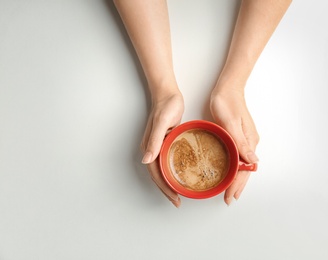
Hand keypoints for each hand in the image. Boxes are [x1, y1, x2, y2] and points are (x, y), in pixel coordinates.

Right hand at [141, 90, 183, 207]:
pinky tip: (181, 175)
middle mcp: (152, 149)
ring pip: (162, 170)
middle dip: (167, 190)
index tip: (174, 198)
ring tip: (179, 193)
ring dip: (169, 183)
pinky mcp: (166, 142)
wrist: (168, 94)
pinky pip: (168, 161)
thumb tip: (146, 161)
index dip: (164, 188)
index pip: (155, 173)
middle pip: (158, 175)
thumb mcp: (162, 122)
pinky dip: (173, 171)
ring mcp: (158, 146)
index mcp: (149, 147)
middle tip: (178, 201)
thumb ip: (155, 140)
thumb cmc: (166, 106)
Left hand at [210, 87, 258, 204]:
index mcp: (249, 142)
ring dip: (237, 179)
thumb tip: (252, 163)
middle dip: (238, 185)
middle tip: (229, 199)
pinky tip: (229, 171)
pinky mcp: (238, 136)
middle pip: (246, 170)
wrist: (228, 88)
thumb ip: (240, 142)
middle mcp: (249, 143)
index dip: (238, 184)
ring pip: (242, 165)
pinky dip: (234, 168)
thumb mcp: (231, 123)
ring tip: (230, 190)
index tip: (231, 196)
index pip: (245, 169)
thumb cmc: (227, 103)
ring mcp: (245, 140)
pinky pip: (238, 157)